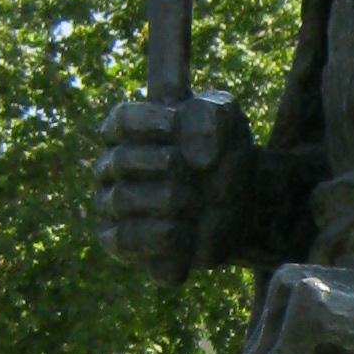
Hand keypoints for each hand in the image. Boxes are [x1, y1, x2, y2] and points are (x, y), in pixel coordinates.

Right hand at [94, 93, 246, 282]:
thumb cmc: (223, 158)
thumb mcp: (229, 126)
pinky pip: (123, 239)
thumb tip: (183, 114)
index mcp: (130, 132)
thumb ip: (208, 110)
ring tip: (196, 201)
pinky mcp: (121, 243)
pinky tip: (185, 233)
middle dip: (165, 164)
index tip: (177, 126)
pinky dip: (158, 236)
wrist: (241, 209)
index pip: (121, 121)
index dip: (149, 122)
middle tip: (195, 171)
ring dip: (167, 200)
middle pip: (120, 160)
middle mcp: (112, 168)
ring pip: (120, 199)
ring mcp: (113, 205)